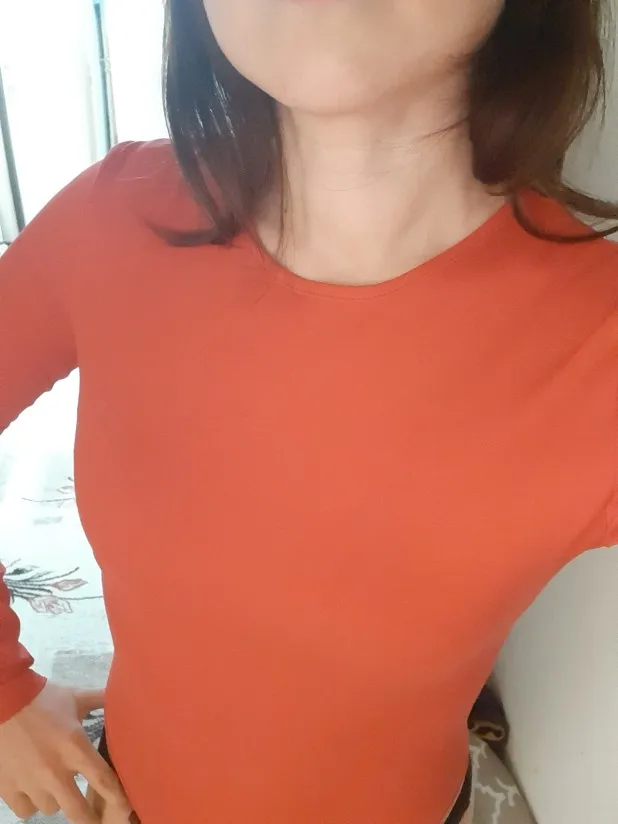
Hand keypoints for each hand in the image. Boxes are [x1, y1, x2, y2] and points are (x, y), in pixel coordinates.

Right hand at [0, 682, 130, 823]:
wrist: (5, 701)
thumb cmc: (43, 699)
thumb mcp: (75, 698)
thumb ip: (99, 700)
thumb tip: (123, 694)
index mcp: (74, 746)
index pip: (102, 780)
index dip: (117, 797)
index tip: (126, 808)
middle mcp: (54, 770)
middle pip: (77, 810)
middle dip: (89, 818)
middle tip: (95, 819)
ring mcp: (30, 782)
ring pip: (51, 808)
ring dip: (57, 800)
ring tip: (57, 785)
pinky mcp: (9, 788)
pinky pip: (26, 810)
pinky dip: (31, 804)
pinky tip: (35, 790)